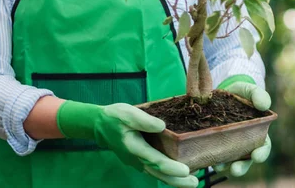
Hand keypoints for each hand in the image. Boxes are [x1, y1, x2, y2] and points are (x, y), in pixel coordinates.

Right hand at [57, 101, 198, 187]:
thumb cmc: (115, 117)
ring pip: (157, 174)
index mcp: (135, 147)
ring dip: (174, 180)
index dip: (171, 167)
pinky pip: (155, 170)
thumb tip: (163, 126)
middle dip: (177, 181)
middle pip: (159, 174)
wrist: (99, 125)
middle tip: (195, 183)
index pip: (155, 160)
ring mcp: (137, 162)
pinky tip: (180, 172)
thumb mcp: (128, 113)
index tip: (186, 171)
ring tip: (193, 181)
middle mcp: (137, 159)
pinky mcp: (139, 160)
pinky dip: (168, 173)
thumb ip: (145, 120)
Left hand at [216, 76, 272, 176]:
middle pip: (246, 161)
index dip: (261, 154)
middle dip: (241, 167)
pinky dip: (211, 159)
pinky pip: (213, 156)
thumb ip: (258, 95)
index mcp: (257, 133)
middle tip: (235, 169)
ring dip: (225, 167)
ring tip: (219, 166)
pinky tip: (206, 159)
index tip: (256, 156)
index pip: (263, 147)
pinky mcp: (213, 144)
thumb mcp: (249, 90)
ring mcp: (228, 145)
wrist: (220, 91)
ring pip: (229, 162)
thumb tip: (264, 105)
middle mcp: (244, 143)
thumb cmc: (240, 93)